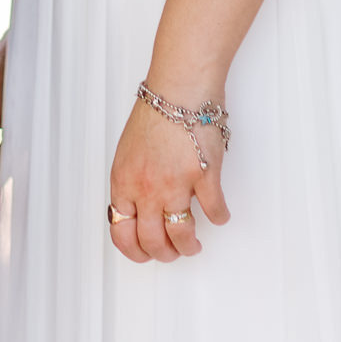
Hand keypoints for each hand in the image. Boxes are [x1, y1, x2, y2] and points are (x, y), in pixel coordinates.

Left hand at [108, 87, 229, 264]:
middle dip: (165, 254)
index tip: (145, 254)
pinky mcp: (204, 177)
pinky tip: (218, 213)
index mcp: (124, 180)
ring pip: (182, 236)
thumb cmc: (157, 111)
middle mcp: (147, 187)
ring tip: (194, 242)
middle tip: (173, 251)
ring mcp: (176, 184)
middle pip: (152, 241)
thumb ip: (132, 181)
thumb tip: (137, 207)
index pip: (122, 232)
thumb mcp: (129, 150)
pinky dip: (219, 216)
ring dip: (189, 245)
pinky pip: (214, 212)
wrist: (179, 87)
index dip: (135, 251)